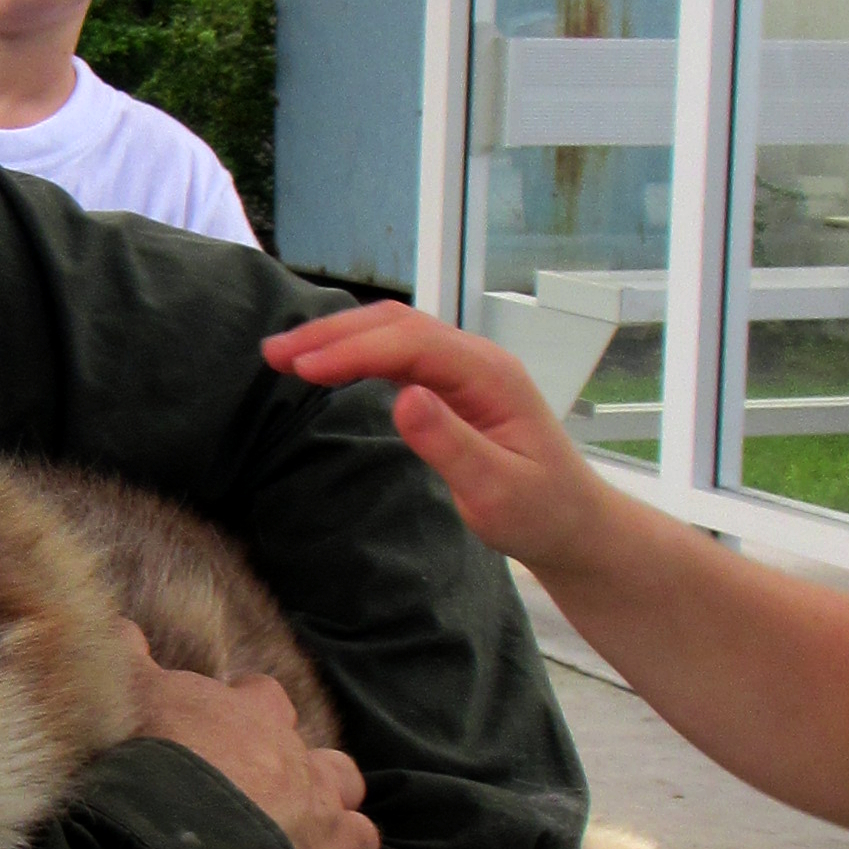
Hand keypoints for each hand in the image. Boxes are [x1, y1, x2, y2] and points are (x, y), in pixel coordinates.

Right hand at [124, 628, 376, 848]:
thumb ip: (126, 661)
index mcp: (260, 724)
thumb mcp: (128, 697)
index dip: (246, 714)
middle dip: (315, 786)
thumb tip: (118, 627)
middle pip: (336, 774)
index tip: (221, 729)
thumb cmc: (151, 767)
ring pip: (358, 841)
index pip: (266, 701)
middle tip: (274, 807)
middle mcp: (308, 782)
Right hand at [264, 306, 604, 577]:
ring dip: (340, 338)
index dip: (353, 350)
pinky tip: (327, 364)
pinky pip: (401, 354)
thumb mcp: (496, 491)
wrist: (574, 523)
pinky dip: (359, 353)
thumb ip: (450, 444)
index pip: (411, 345)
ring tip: (285, 355)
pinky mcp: (456, 385)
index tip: (302, 368)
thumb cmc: (540, 513)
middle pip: (397, 325)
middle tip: (274, 354)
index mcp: (490, 377)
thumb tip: (404, 398)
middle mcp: (478, 361)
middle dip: (333, 334)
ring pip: (396, 333)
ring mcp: (467, 370)